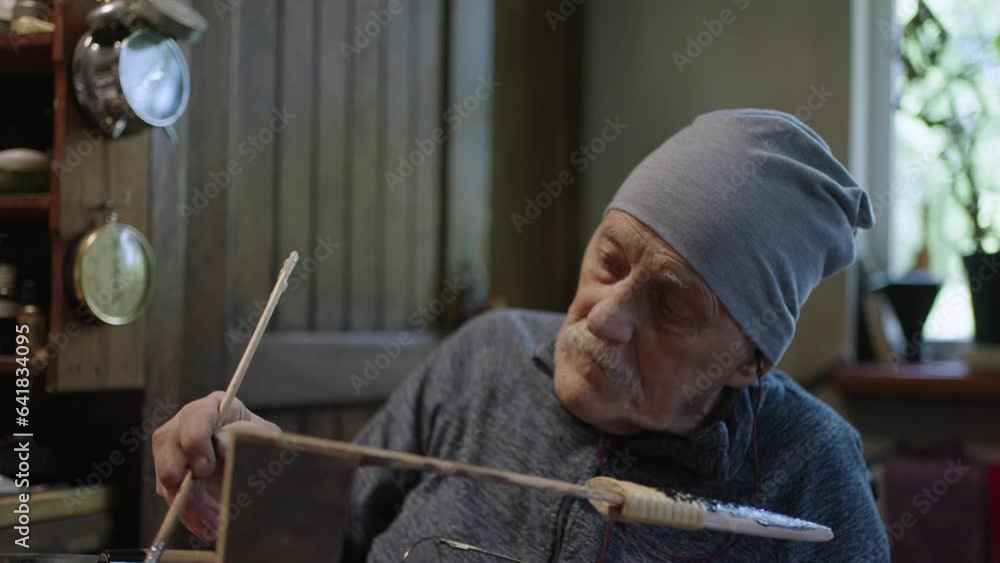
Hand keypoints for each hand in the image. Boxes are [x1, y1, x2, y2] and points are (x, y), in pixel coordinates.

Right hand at [152, 391, 279, 540]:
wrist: (254, 460)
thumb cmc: (259, 441)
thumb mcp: (263, 435)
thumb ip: (248, 435)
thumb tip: (222, 445)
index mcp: (211, 407)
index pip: (194, 417)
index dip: (195, 443)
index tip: (205, 468)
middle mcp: (185, 425)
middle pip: (166, 445)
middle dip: (182, 478)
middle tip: (204, 503)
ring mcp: (174, 451)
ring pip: (166, 476)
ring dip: (188, 504)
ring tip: (213, 525)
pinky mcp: (171, 476)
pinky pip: (171, 497)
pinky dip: (189, 515)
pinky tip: (207, 528)